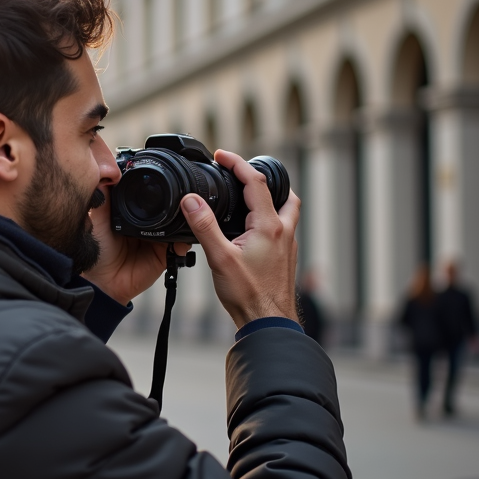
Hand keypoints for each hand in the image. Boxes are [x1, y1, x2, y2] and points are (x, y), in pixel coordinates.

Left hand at [81, 185, 189, 305]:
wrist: (103, 280)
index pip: (149, 196)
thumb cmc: (96, 250)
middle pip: (168, 208)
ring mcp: (158, 239)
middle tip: (186, 195)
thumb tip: (105, 171)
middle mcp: (147, 224)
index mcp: (133, 212)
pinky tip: (184, 238)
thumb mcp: (98, 218)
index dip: (157, 188)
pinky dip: (184, 241)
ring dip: (186, 219)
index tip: (165, 177)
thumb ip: (103, 196)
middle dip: (178, 202)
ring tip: (189, 213)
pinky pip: (179, 245)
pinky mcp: (164, 255)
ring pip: (178, 224)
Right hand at [179, 150, 299, 328]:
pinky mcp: (285, 257)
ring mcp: (288, 244)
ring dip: (270, 198)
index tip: (221, 156)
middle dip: (259, 178)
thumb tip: (191, 200)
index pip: (255, 181)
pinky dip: (268, 218)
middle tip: (238, 175)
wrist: (268, 322)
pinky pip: (282, 227)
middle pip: (280, 191)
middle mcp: (283, 231)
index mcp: (268, 225)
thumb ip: (204, 226)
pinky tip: (251, 230)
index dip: (237, 163)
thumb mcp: (219, 258)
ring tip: (247, 198)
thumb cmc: (248, 294)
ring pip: (285, 209)